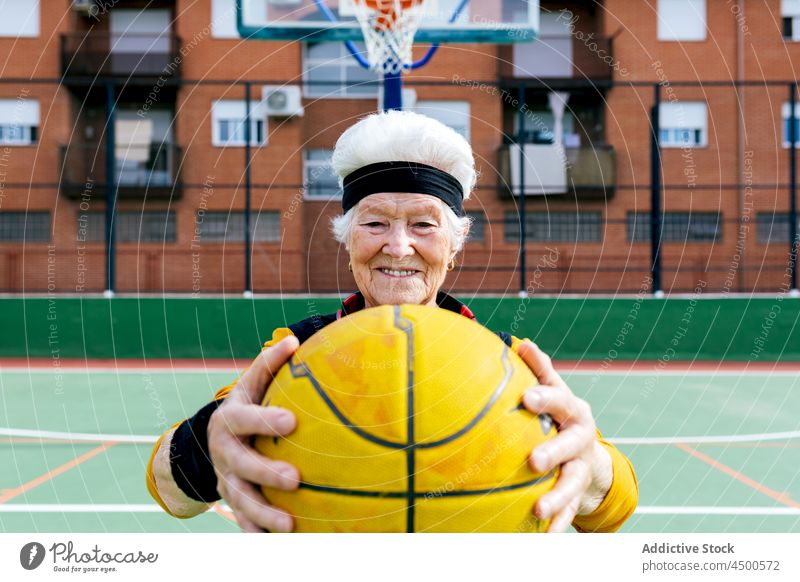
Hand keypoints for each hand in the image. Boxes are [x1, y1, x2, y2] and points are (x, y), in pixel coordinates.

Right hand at [208, 336, 300, 532]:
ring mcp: (225, 479)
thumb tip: (293, 339)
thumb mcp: (251, 385)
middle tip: (295, 479)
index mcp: (231, 419)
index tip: (293, 422)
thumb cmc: (244, 407)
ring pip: (240, 500)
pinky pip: (243, 522)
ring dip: (263, 514)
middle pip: (241, 465)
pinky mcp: (231, 500)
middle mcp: (224, 451)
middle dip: (265, 472)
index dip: (266, 420)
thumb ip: (268, 364)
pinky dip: (258, 534)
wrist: (210, 440)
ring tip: (290, 526)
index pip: (246, 418)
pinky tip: (279, 545)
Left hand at [517, 340, 612, 532]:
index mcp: (573, 411)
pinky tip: (543, 535)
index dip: (545, 397)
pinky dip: (556, 524)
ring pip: (572, 484)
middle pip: (570, 445)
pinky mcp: (577, 495)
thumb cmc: (559, 415)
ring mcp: (580, 469)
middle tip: (533, 460)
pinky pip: (568, 511)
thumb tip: (520, 342)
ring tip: (538, 509)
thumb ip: (539, 370)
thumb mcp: (554, 390)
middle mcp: (581, 439)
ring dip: (557, 497)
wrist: (588, 455)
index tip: (527, 398)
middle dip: (554, 452)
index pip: (560, 400)